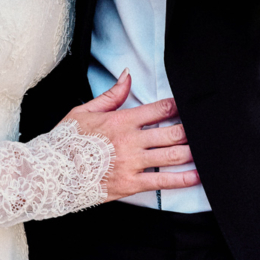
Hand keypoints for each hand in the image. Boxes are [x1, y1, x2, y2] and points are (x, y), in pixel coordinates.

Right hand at [62, 72, 198, 198]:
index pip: (158, 110)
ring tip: (206, 150)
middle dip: (190, 130)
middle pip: (171, 133)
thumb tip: (127, 75)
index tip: (188, 106)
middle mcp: (130, 141)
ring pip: (171, 156)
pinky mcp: (131, 184)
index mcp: (121, 120)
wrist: (53, 171)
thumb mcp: (85, 110)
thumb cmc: (67, 140)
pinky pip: (162, 182)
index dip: (177, 107)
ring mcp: (132, 163)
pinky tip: (196, 177)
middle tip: (205, 129)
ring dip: (192, 153)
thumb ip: (111, 94)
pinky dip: (182, 180)